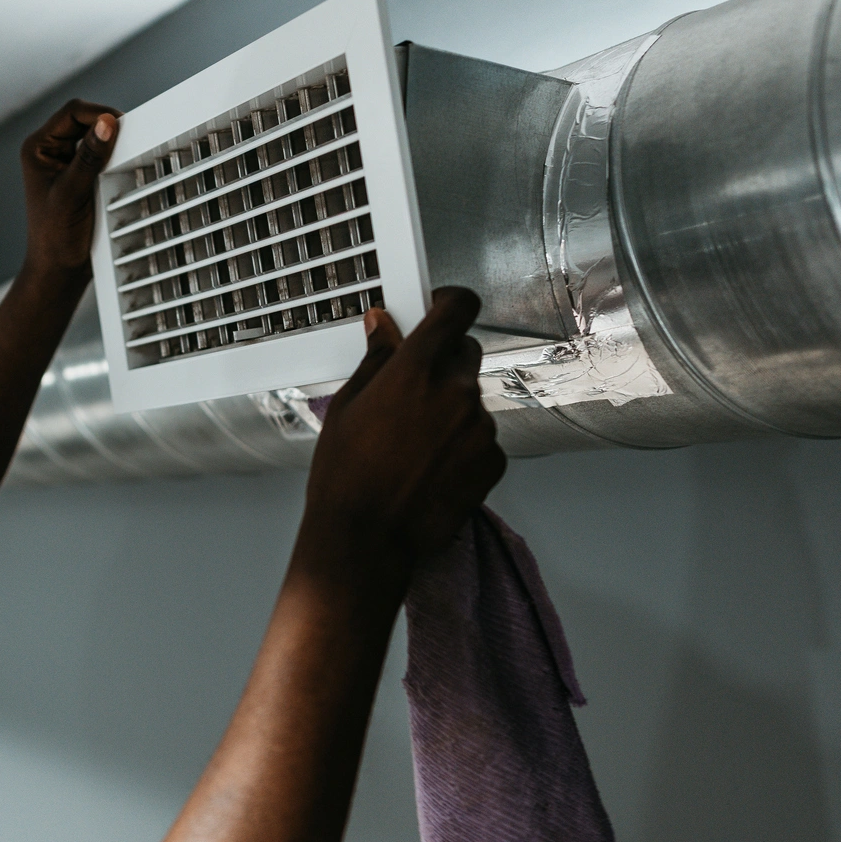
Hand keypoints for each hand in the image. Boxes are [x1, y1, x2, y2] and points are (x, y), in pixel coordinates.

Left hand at [19, 99, 118, 276]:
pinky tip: (122, 167)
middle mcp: (50, 151)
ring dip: (111, 143)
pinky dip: (114, 157)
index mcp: (38, 148)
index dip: (98, 114)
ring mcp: (66, 162)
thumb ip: (89, 158)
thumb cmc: (55, 238)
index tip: (121, 127)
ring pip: (95, 136)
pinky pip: (101, 154)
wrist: (59, 270)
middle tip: (128, 140)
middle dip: (106, 127)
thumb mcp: (73, 193)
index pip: (72, 113)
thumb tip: (106, 124)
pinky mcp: (81, 175)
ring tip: (124, 155)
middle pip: (84, 119)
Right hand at [302, 289, 505, 569]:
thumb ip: (376, 359)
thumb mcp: (348, 406)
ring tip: (413, 444)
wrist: (365, 538)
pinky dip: (463, 444)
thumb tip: (383, 327)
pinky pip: (482, 437)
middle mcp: (456, 392)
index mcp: (416, 369)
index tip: (442, 308)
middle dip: (443, 363)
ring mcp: (480, 427)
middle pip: (466, 353)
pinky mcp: (494, 459)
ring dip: (451, 409)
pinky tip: (430, 465)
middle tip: (412, 390)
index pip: (458, 309)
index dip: (451, 303)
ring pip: (472, 399)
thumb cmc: (347, 477)